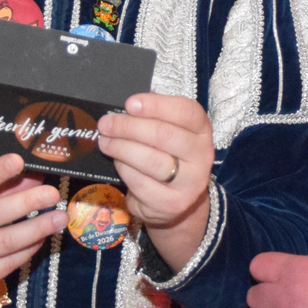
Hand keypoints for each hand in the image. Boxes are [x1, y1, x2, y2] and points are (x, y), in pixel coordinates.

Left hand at [97, 93, 213, 271]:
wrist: (177, 198)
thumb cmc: (169, 155)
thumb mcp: (170, 130)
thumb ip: (154, 116)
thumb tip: (129, 108)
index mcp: (202, 130)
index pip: (185, 112)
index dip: (156, 105)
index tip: (130, 104)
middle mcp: (202, 156)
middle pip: (163, 135)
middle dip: (129, 127)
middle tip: (106, 124)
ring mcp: (189, 183)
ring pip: (150, 160)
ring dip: (121, 148)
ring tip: (105, 141)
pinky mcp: (172, 203)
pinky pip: (140, 182)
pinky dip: (123, 169)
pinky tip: (116, 161)